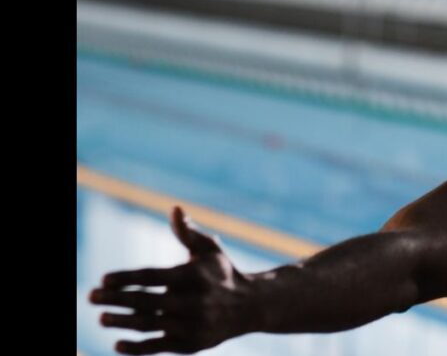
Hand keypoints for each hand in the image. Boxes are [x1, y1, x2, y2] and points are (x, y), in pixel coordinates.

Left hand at [90, 206, 258, 354]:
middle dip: (117, 300)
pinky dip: (138, 347)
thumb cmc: (222, 272)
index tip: (103, 279)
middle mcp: (195, 301)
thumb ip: (187, 231)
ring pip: (151, 325)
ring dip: (124, 322)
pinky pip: (159, 347)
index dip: (127, 278)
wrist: (251, 306)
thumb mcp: (209, 249)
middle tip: (91, 297)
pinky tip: (118, 343)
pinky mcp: (192, 344)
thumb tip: (174, 208)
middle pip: (148, 301)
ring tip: (102, 318)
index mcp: (194, 276)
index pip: (153, 277)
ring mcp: (193, 324)